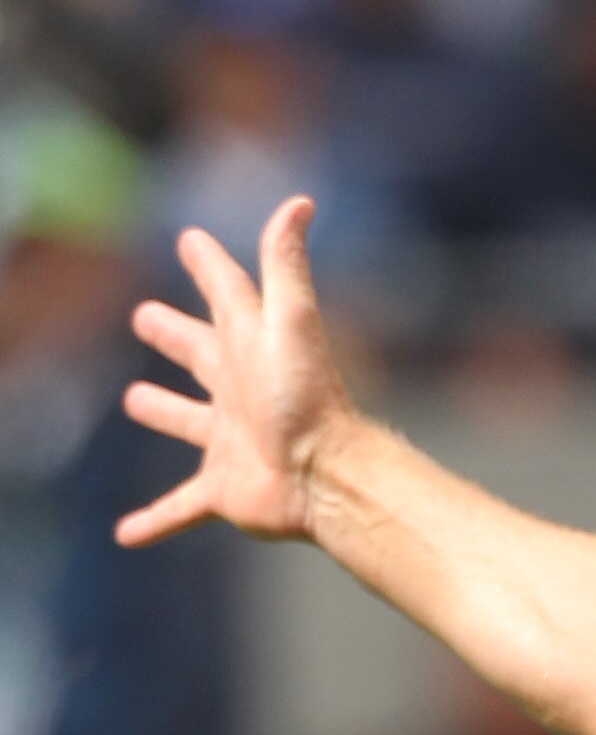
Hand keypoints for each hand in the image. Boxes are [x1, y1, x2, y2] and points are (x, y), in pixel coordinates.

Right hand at [117, 198, 350, 549]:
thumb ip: (285, 263)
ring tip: (136, 399)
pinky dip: (155, 520)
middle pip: (199, 355)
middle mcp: (238, 390)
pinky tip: (127, 533)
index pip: (226, 295)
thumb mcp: (292, 321)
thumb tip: (300, 202)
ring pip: (188, 423)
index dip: (210, 266)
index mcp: (248, 347)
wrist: (329, 478)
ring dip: (164, 412)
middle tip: (147, 319)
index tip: (193, 242)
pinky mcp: (223, 489)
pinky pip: (180, 508)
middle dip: (175, 336)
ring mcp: (228, 441)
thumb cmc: (309, 398)